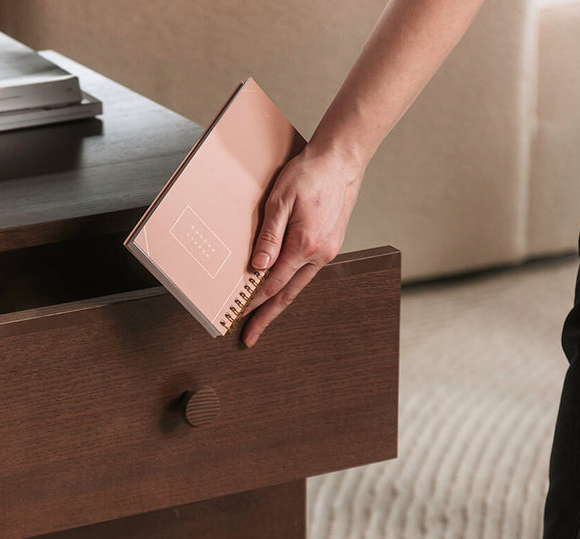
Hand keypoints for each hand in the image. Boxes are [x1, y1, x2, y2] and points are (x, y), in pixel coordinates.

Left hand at [241, 145, 363, 346]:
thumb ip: (269, 237)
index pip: (273, 283)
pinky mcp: (330, 244)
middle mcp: (320, 253)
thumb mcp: (279, 202)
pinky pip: (305, 272)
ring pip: (298, 285)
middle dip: (267, 317)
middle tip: (250, 337)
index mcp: (306, 245)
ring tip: (261, 318)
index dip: (254, 302)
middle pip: (288, 294)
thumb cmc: (308, 174)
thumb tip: (257, 268)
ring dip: (278, 302)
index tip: (238, 316)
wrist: (341, 160)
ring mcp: (328, 250)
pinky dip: (290, 284)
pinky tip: (279, 288)